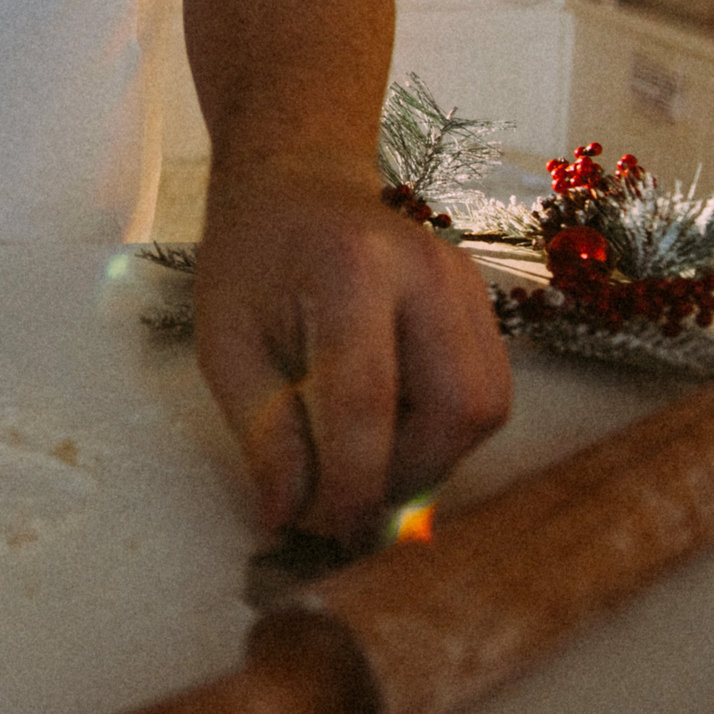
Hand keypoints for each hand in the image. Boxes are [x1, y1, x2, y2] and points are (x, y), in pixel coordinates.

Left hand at [190, 160, 509, 548]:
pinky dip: (443, 428)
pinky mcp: (483, 299)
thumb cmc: (251, 258)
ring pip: (486, 407)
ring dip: (431, 456)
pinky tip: (392, 419)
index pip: (366, 402)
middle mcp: (427, 270)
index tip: (328, 530)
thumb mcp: (226, 342)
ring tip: (367, 452)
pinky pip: (487, 389)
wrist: (296, 183)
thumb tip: (287, 518)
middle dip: (407, 473)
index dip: (351, 483)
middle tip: (350, 493)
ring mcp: (466, 281)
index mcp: (348, 270)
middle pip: (457, 408)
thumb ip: (262, 431)